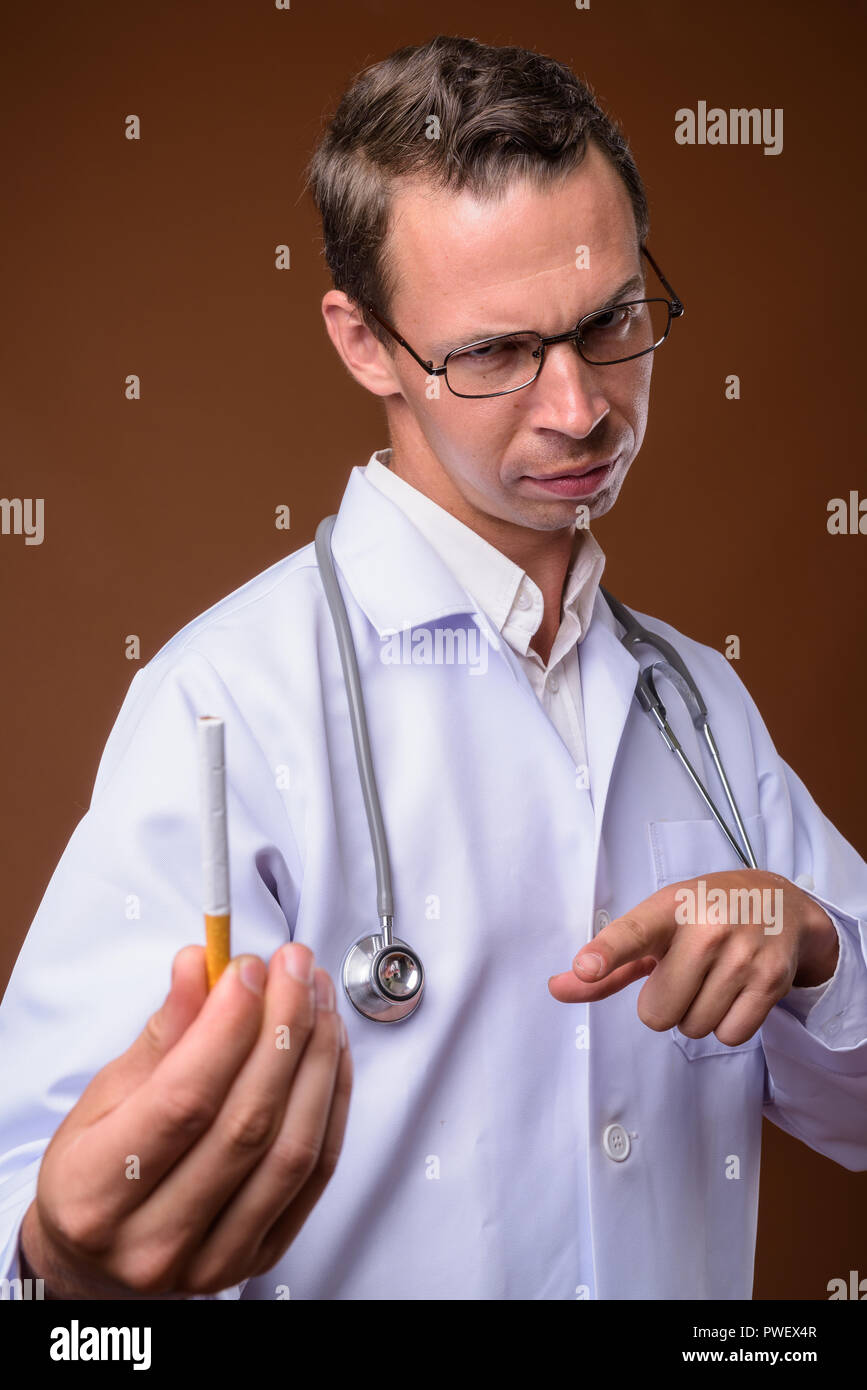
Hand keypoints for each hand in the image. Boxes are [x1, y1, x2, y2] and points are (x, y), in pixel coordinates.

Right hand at [20, 942, 351, 1297]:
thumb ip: (162, 1032)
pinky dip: (332, 1099)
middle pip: (247, 1122)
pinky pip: (317, 1172)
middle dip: (283, 1027)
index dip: (227, 1027)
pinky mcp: (263, 1258)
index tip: (248, 970)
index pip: (182, 1100)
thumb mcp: (105, 1095)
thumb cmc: (96, 1169)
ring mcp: (214, 1261)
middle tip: (294, 967)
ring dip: (316, 1059)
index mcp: (93, 1192)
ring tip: (318, 997)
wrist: (99, 1259)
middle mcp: (153, 1240)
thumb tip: (199, 965)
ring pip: (292, 1148)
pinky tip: (329, 1048)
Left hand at [548, 870, 839, 1045]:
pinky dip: (728, 1025)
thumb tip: (557, 989)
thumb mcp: (657, 925)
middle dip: (666, 1004)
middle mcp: (707, 926)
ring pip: (693, 1027)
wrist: (780, 902)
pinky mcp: (771, 979)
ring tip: (713, 980)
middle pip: (658, 1011)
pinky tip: (736, 993)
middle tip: (684, 976)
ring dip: (697, 1015)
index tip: (585, 968)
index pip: (632, 933)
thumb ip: (609, 962)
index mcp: (669, 907)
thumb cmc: (703, 915)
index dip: (606, 953)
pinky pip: (730, 1035)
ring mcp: (742, 953)